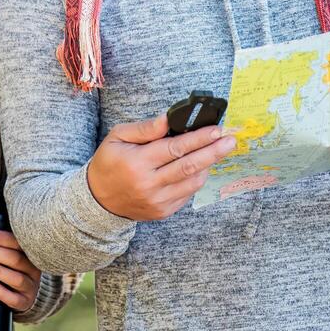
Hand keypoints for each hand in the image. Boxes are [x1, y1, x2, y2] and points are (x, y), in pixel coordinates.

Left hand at [0, 229, 41, 312]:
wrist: (28, 294)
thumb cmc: (16, 270)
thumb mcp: (13, 256)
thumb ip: (3, 247)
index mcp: (30, 254)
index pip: (17, 243)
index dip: (0, 238)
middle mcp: (33, 270)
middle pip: (16, 259)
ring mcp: (30, 287)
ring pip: (16, 278)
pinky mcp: (25, 302)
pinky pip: (15, 299)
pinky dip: (2, 292)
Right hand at [85, 114, 236, 220]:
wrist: (99, 200)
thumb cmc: (109, 163)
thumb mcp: (118, 138)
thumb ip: (144, 129)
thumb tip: (168, 118)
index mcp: (137, 163)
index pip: (174, 149)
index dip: (197, 139)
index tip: (216, 129)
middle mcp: (149, 184)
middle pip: (189, 166)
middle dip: (213, 152)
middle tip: (230, 140)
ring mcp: (158, 201)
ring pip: (192, 182)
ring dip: (208, 165)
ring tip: (217, 151)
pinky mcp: (163, 212)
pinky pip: (187, 194)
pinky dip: (196, 179)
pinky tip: (199, 167)